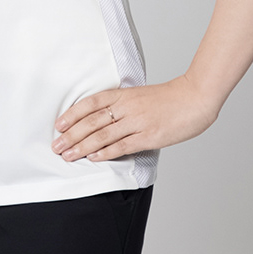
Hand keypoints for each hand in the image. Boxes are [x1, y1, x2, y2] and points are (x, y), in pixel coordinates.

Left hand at [51, 76, 219, 160]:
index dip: (73, 114)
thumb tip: (103, 119)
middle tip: (56, 146)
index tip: (59, 125)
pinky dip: (106, 153)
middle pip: (92, 121)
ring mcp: (138, 122)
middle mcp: (127, 107)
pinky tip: (93, 158)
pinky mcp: (149, 136)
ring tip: (68, 155)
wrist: (195, 98)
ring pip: (103, 135)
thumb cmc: (169, 98)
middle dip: (72, 135)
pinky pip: (122, 146)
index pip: (91, 103)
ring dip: (83, 147)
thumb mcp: (140, 95)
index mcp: (123, 94)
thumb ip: (122, 105)